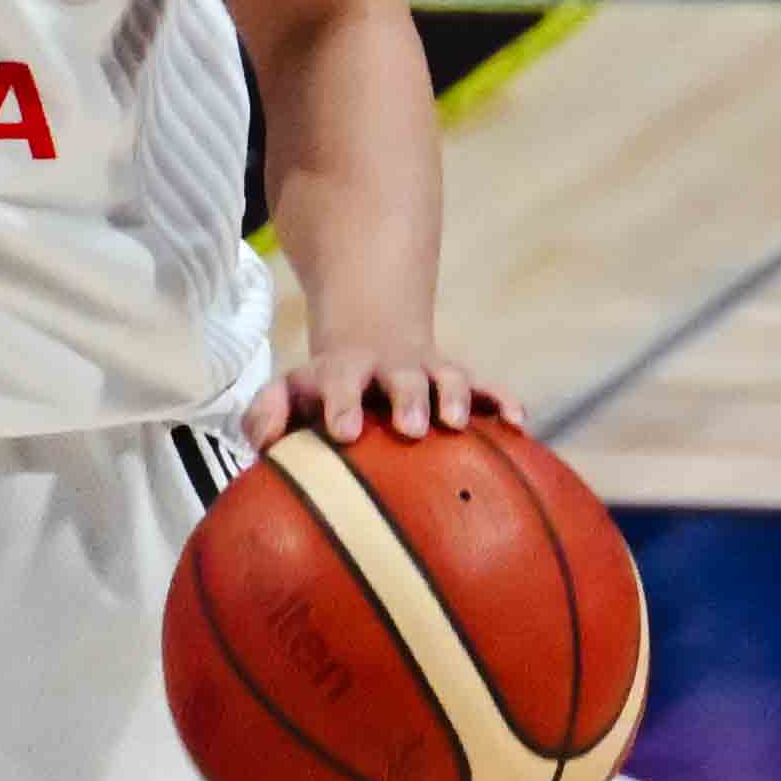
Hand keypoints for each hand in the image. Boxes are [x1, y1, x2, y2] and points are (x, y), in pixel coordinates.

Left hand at [245, 338, 490, 449]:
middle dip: (407, 399)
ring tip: (456, 424)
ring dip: (454, 398)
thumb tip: (262, 443)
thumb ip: (266, 414)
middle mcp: (388, 368)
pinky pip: (485, 389)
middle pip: (400, 377)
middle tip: (411, 429)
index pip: (339, 382)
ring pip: (447, 378)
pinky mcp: (460, 384)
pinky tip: (518, 424)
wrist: (371, 338)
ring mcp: (428, 374)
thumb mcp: (289, 391)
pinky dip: (502, 402)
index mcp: (343, 372)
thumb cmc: (323, 390)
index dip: (342, 403)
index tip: (345, 432)